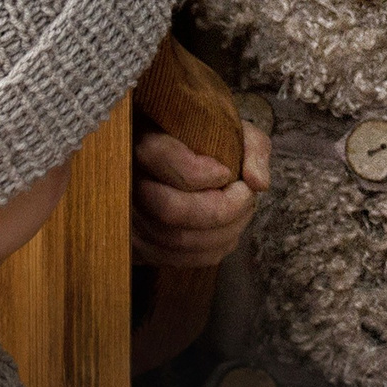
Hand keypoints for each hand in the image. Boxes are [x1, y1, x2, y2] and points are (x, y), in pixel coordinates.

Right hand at [131, 122, 271, 269]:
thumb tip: (258, 183)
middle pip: (172, 210)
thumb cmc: (203, 143)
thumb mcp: (231, 128)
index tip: (227, 173)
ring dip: (224, 233)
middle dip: (223, 210)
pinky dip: (213, 249)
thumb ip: (253, 146)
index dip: (204, 174)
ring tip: (241, 212)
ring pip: (178, 240)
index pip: (166, 162)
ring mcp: (130, 217)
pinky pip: (179, 259)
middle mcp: (128, 181)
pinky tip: (227, 231)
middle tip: (245, 196)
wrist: (172, 161)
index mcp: (144, 142)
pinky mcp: (139, 245)